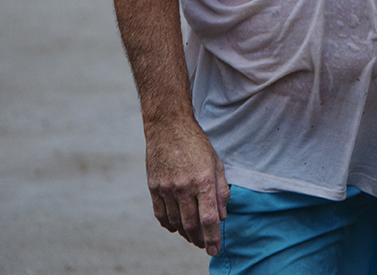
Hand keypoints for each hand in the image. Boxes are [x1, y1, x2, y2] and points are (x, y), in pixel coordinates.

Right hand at [145, 118, 229, 254]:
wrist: (169, 127)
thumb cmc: (196, 144)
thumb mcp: (217, 163)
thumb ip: (221, 191)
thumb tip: (222, 216)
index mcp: (204, 181)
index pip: (209, 218)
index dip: (213, 238)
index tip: (214, 250)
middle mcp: (184, 187)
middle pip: (191, 224)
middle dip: (199, 239)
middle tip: (203, 245)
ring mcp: (166, 188)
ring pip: (175, 222)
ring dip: (184, 233)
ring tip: (192, 237)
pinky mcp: (154, 187)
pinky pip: (160, 214)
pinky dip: (168, 224)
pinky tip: (175, 227)